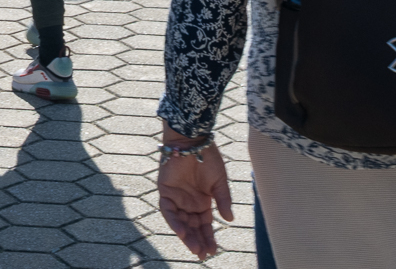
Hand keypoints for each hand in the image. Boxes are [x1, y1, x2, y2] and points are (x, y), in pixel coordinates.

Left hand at [157, 140, 231, 258]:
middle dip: (197, 241)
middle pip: (192, 227)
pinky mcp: (166, 192)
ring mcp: (177, 198)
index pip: (205, 225)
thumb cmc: (208, 158)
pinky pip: (168, 211)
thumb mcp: (220, 182)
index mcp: (202, 202)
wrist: (194, 141)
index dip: (208, 237)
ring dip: (186, 236)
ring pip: (180, 223)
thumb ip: (223, 200)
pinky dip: (174, 222)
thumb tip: (230, 220)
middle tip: (203, 254)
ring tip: (194, 248)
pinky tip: (182, 232)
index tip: (213, 250)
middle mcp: (188, 203)